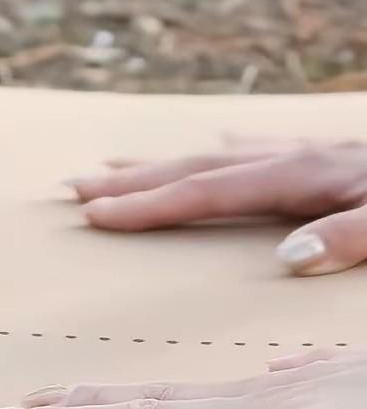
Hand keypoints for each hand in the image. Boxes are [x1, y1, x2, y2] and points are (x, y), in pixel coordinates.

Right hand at [66, 140, 366, 274]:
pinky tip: (209, 151)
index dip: (147, 206)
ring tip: (110, 170)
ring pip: (214, 159)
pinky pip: (252, 154)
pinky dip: (217, 157)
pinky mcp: (323, 156)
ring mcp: (303, 152)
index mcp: (300, 176)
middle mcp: (291, 158)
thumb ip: (347, 235)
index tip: (93, 213)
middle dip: (130, 183)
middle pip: (194, 170)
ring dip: (160, 167)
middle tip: (69, 189)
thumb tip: (284, 257)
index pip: (207, 194)